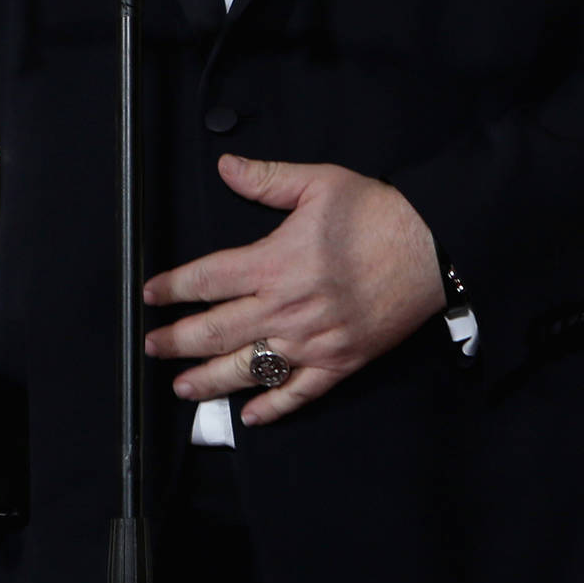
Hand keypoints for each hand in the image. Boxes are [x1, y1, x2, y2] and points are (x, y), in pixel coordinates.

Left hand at [143, 155, 444, 425]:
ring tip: (184, 387)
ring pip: (248, 369)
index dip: (173, 288)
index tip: (152, 294)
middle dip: (177, 342)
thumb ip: (267, 180)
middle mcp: (286, 307)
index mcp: (275, 262)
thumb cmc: (376, 215)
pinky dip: (272, 408)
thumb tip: (227, 166)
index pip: (207, 280)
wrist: (431, 248)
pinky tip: (249, 415)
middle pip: (216, 332)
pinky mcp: (339, 362)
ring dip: (209, 381)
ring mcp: (311, 340)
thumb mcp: (319, 184)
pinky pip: (298, 393)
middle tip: (154, 346)